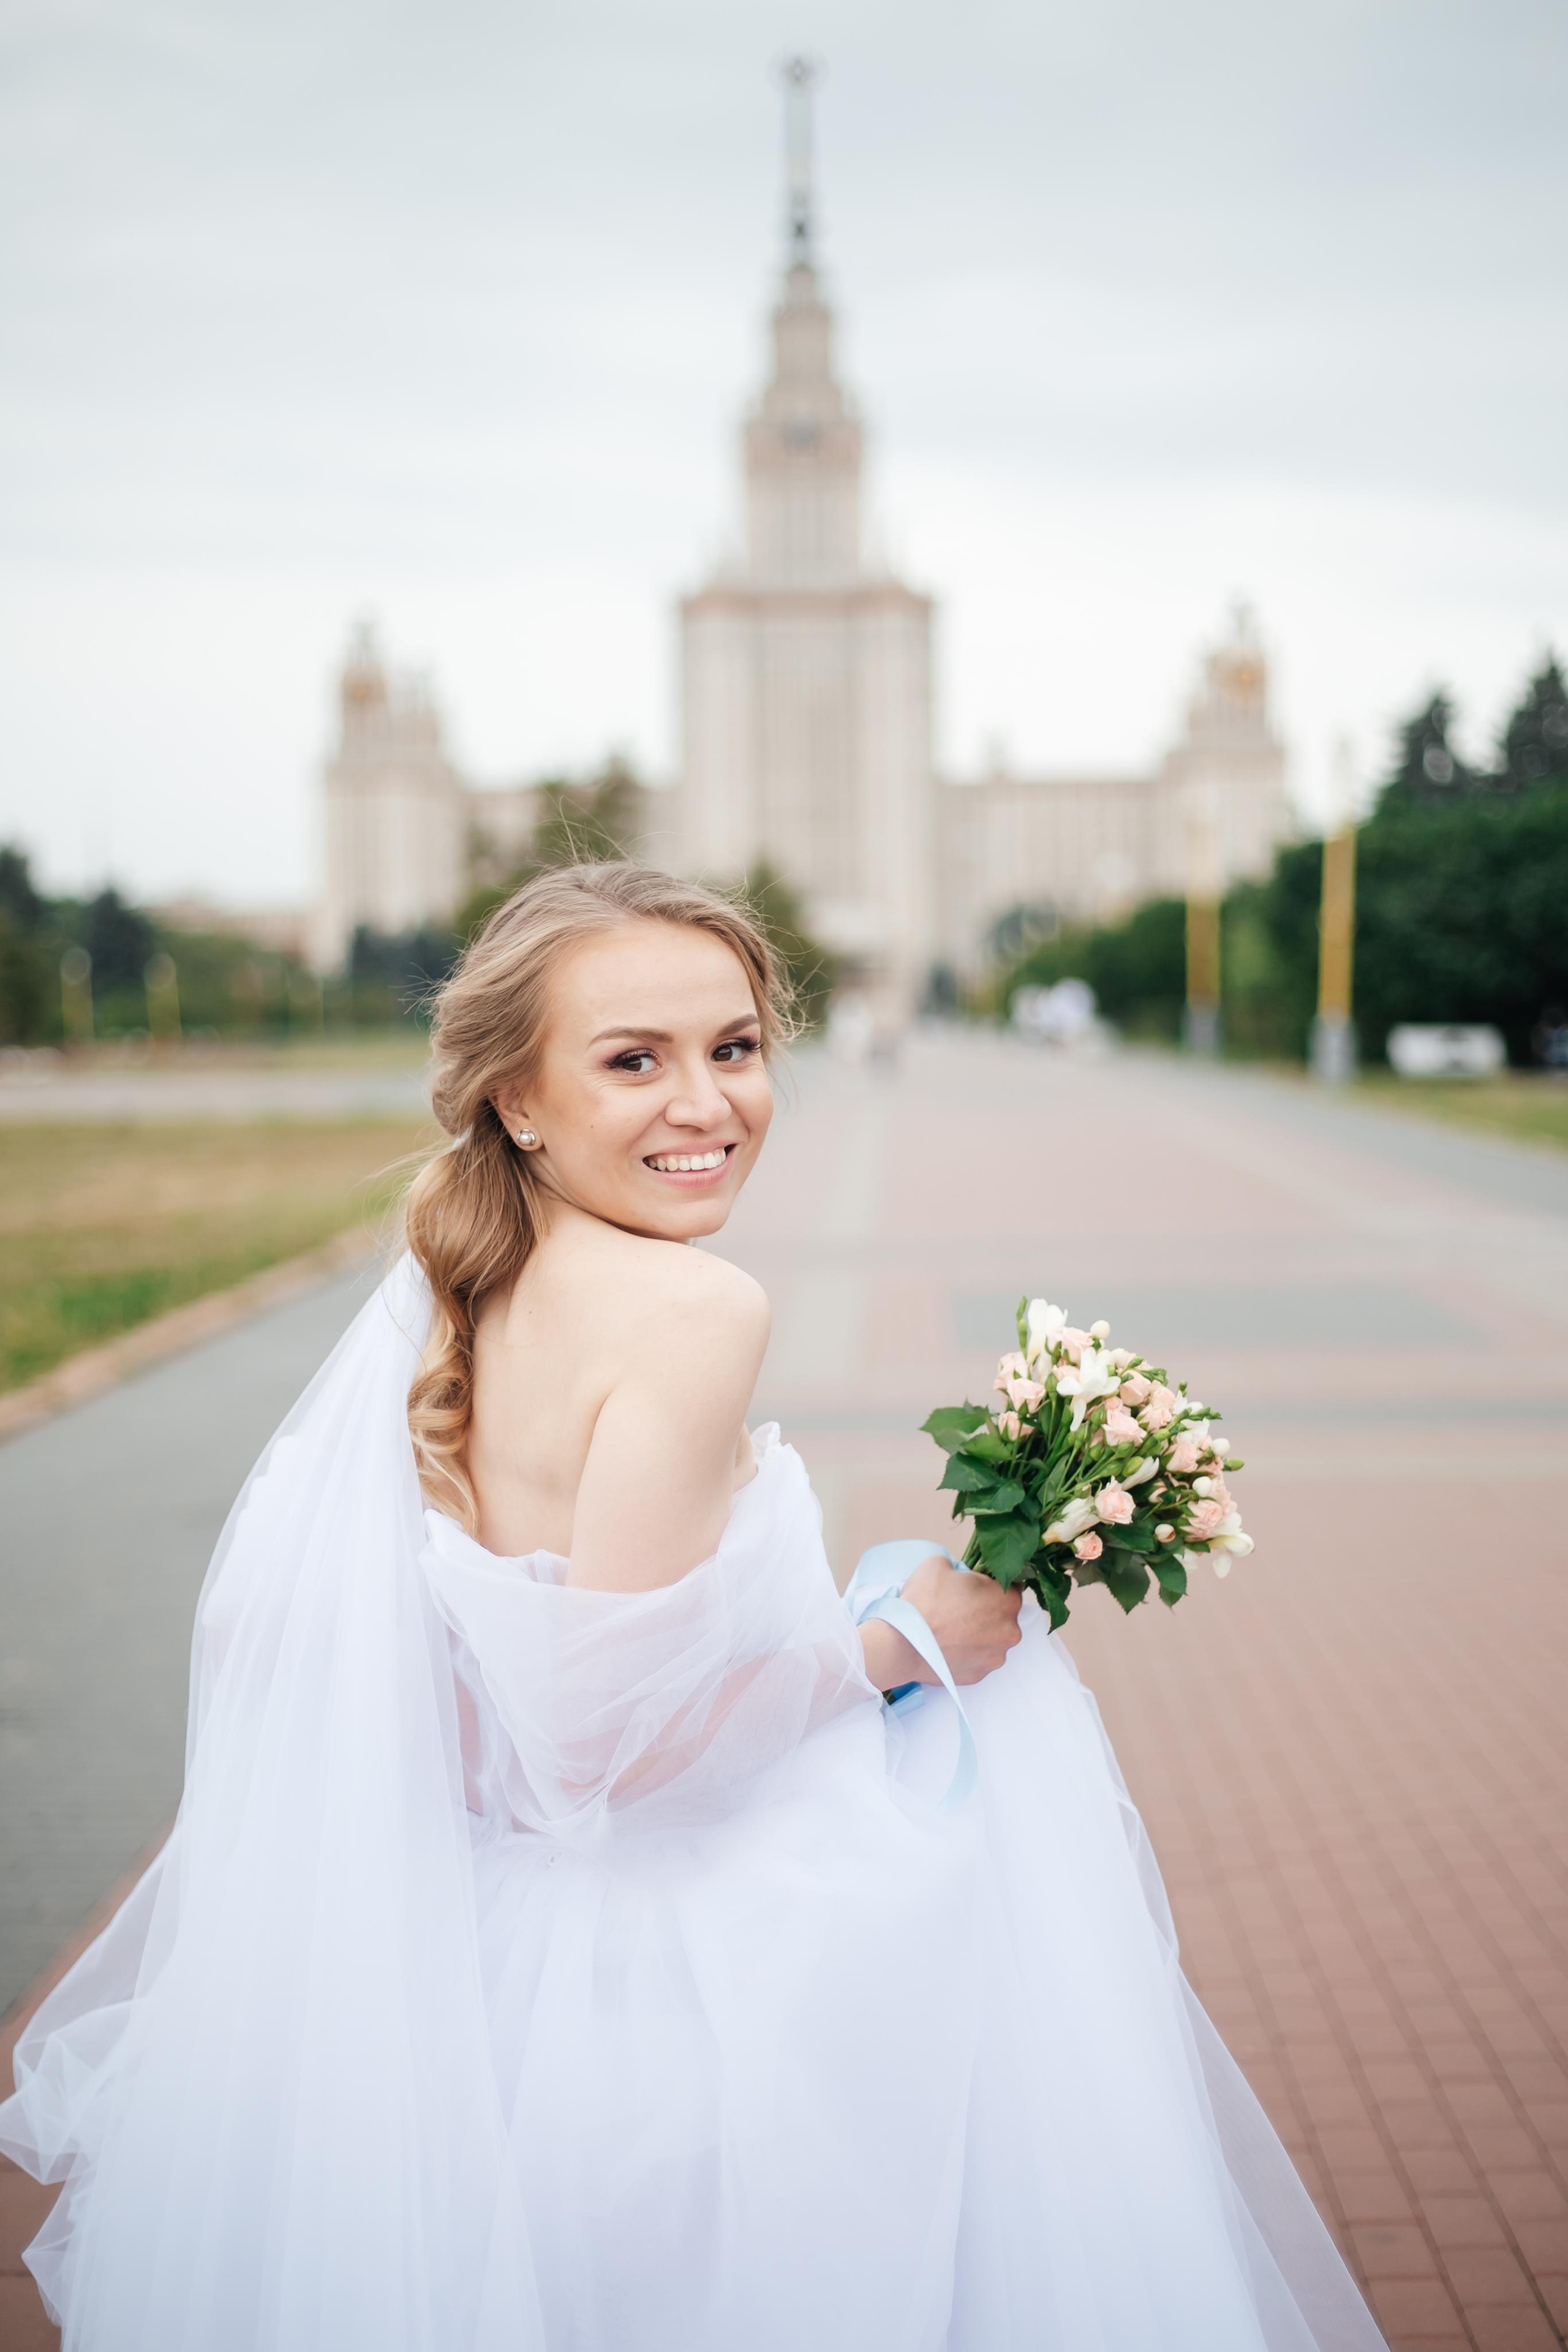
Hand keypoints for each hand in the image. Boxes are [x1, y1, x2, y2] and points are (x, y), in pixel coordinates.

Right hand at [858, 1554, 1023, 1690]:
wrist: (902, 1643)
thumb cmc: (924, 1601)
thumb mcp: (939, 1564)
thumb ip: (960, 1566)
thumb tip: (960, 1576)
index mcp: (1007, 1600)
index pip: (1010, 1586)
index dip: (991, 1584)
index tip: (975, 1587)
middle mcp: (1010, 1631)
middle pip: (1003, 1616)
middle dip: (986, 1611)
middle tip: (959, 1608)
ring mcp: (996, 1657)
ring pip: (992, 1640)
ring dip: (978, 1634)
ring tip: (952, 1630)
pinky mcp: (980, 1675)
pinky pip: (978, 1659)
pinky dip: (967, 1654)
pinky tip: (949, 1646)